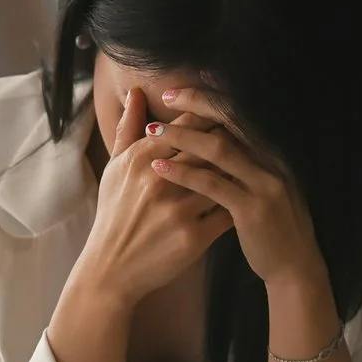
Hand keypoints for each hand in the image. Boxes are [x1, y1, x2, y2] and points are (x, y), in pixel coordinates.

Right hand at [67, 87, 227, 306]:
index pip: (187, 126)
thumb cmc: (114, 215)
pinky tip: (246, 200)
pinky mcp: (194, 238)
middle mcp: (160, 180)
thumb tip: (137, 92)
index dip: (210, 118)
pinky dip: (238, 205)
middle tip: (245, 140)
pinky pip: (227, 213)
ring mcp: (178, 210)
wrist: (111, 269)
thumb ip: (128, 128)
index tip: (225, 116)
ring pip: (223, 178)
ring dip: (239, 172)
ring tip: (250, 168)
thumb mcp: (115, 169)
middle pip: (210, 147)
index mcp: (141, 159)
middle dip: (230, 142)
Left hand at [142, 88, 328, 295]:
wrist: (293, 266)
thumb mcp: (261, 186)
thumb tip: (217, 135)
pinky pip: (212, 184)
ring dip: (182, 136)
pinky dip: (183, 172)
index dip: (211, 98)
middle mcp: (273, 161)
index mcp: (273, 152)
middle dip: (196, 105)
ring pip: (218, 149)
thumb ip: (244, 159)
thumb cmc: (269, 226)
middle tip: (166, 95)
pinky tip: (159, 167)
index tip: (182, 89)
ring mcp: (265, 184)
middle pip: (231, 121)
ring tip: (153, 130)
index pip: (240, 114)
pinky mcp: (252, 209)